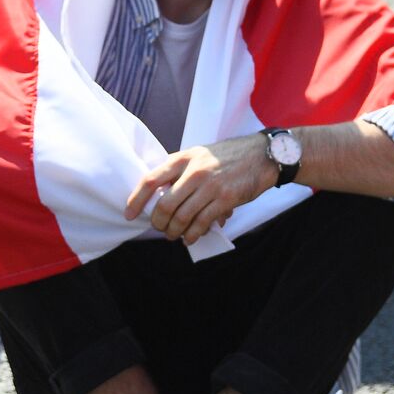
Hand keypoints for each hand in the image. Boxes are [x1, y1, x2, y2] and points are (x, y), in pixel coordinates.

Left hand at [124, 134, 276, 243]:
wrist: (262, 155)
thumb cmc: (229, 156)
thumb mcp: (200, 154)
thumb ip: (181, 172)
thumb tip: (163, 198)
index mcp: (183, 158)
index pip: (151, 179)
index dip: (137, 199)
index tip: (130, 214)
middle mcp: (194, 171)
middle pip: (165, 204)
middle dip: (158, 222)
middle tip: (159, 228)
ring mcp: (210, 186)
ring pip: (182, 217)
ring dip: (174, 231)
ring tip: (174, 235)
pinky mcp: (225, 199)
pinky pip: (202, 223)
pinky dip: (193, 234)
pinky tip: (190, 238)